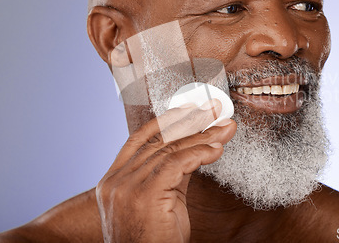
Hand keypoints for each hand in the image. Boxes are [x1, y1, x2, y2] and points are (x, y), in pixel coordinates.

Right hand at [96, 100, 235, 241]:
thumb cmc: (152, 240)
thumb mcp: (158, 201)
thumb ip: (169, 174)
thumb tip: (192, 149)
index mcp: (114, 180)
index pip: (139, 139)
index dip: (166, 120)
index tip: (189, 109)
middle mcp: (116, 180)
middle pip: (158, 140)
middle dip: (191, 122)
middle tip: (215, 110)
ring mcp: (127, 187)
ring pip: (170, 149)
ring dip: (203, 136)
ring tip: (224, 129)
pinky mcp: (144, 194)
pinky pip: (178, 163)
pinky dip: (200, 153)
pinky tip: (216, 149)